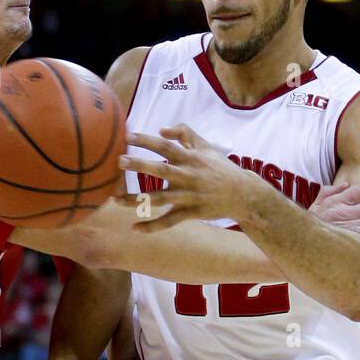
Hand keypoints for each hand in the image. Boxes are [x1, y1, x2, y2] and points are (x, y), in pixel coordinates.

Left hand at [119, 125, 247, 229]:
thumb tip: (161, 130)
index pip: (165, 147)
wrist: (243, 195)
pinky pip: (169, 221)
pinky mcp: (191, 213)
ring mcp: (189, 196)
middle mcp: (188, 177)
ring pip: (160, 199)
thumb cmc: (220, 168)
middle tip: (119, 161)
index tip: (127, 136)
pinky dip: (153, 226)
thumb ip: (185, 134)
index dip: (147, 140)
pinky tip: (135, 228)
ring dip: (137, 200)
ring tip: (116, 200)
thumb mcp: (206, 147)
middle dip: (140, 165)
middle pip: (161, 170)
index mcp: (190, 159)